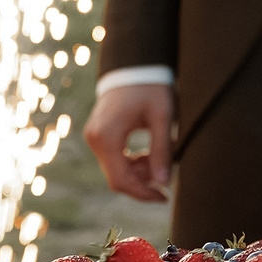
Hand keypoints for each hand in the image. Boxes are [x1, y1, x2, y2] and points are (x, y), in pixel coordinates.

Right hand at [86, 81, 176, 202]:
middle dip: (142, 182)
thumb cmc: (150, 86)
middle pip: (116, 178)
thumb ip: (162, 150)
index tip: (164, 197)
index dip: (143, 193)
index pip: (121, 180)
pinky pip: (114, 158)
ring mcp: (94, 136)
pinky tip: (148, 154)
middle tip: (166, 177)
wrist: (134, 64)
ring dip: (138, 172)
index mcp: (107, 136)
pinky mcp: (99, 134)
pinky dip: (131, 162)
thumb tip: (163, 182)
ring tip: (160, 158)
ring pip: (115, 169)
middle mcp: (94, 138)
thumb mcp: (162, 117)